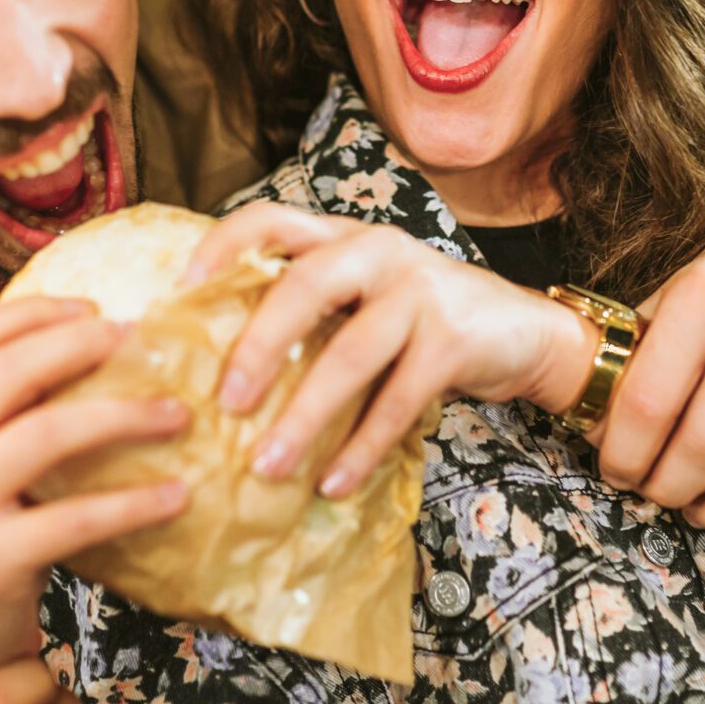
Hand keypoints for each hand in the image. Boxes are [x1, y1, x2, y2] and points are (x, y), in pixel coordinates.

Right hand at [0, 298, 191, 703]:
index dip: (33, 314)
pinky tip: (177, 495)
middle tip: (146, 340)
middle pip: (8, 373)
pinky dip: (133, 503)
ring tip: (179, 414)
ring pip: (44, 433)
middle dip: (83, 345)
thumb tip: (86, 342)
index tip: (95, 305)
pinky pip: (74, 518)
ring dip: (122, 414)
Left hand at [183, 203, 593, 498]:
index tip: (180, 292)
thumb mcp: (366, 298)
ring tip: (268, 466)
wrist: (524, 331)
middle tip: (222, 401)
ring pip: (349, 354)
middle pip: (305, 284)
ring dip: (304, 417)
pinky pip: (397, 402)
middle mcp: (378, 250)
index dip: (222, 247)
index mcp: (343, 237)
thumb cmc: (423, 320)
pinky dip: (361, 448)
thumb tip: (219, 372)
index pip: (272, 219)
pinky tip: (334, 484)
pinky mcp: (453, 338)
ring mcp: (420, 290)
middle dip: (258, 344)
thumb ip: (312, 312)